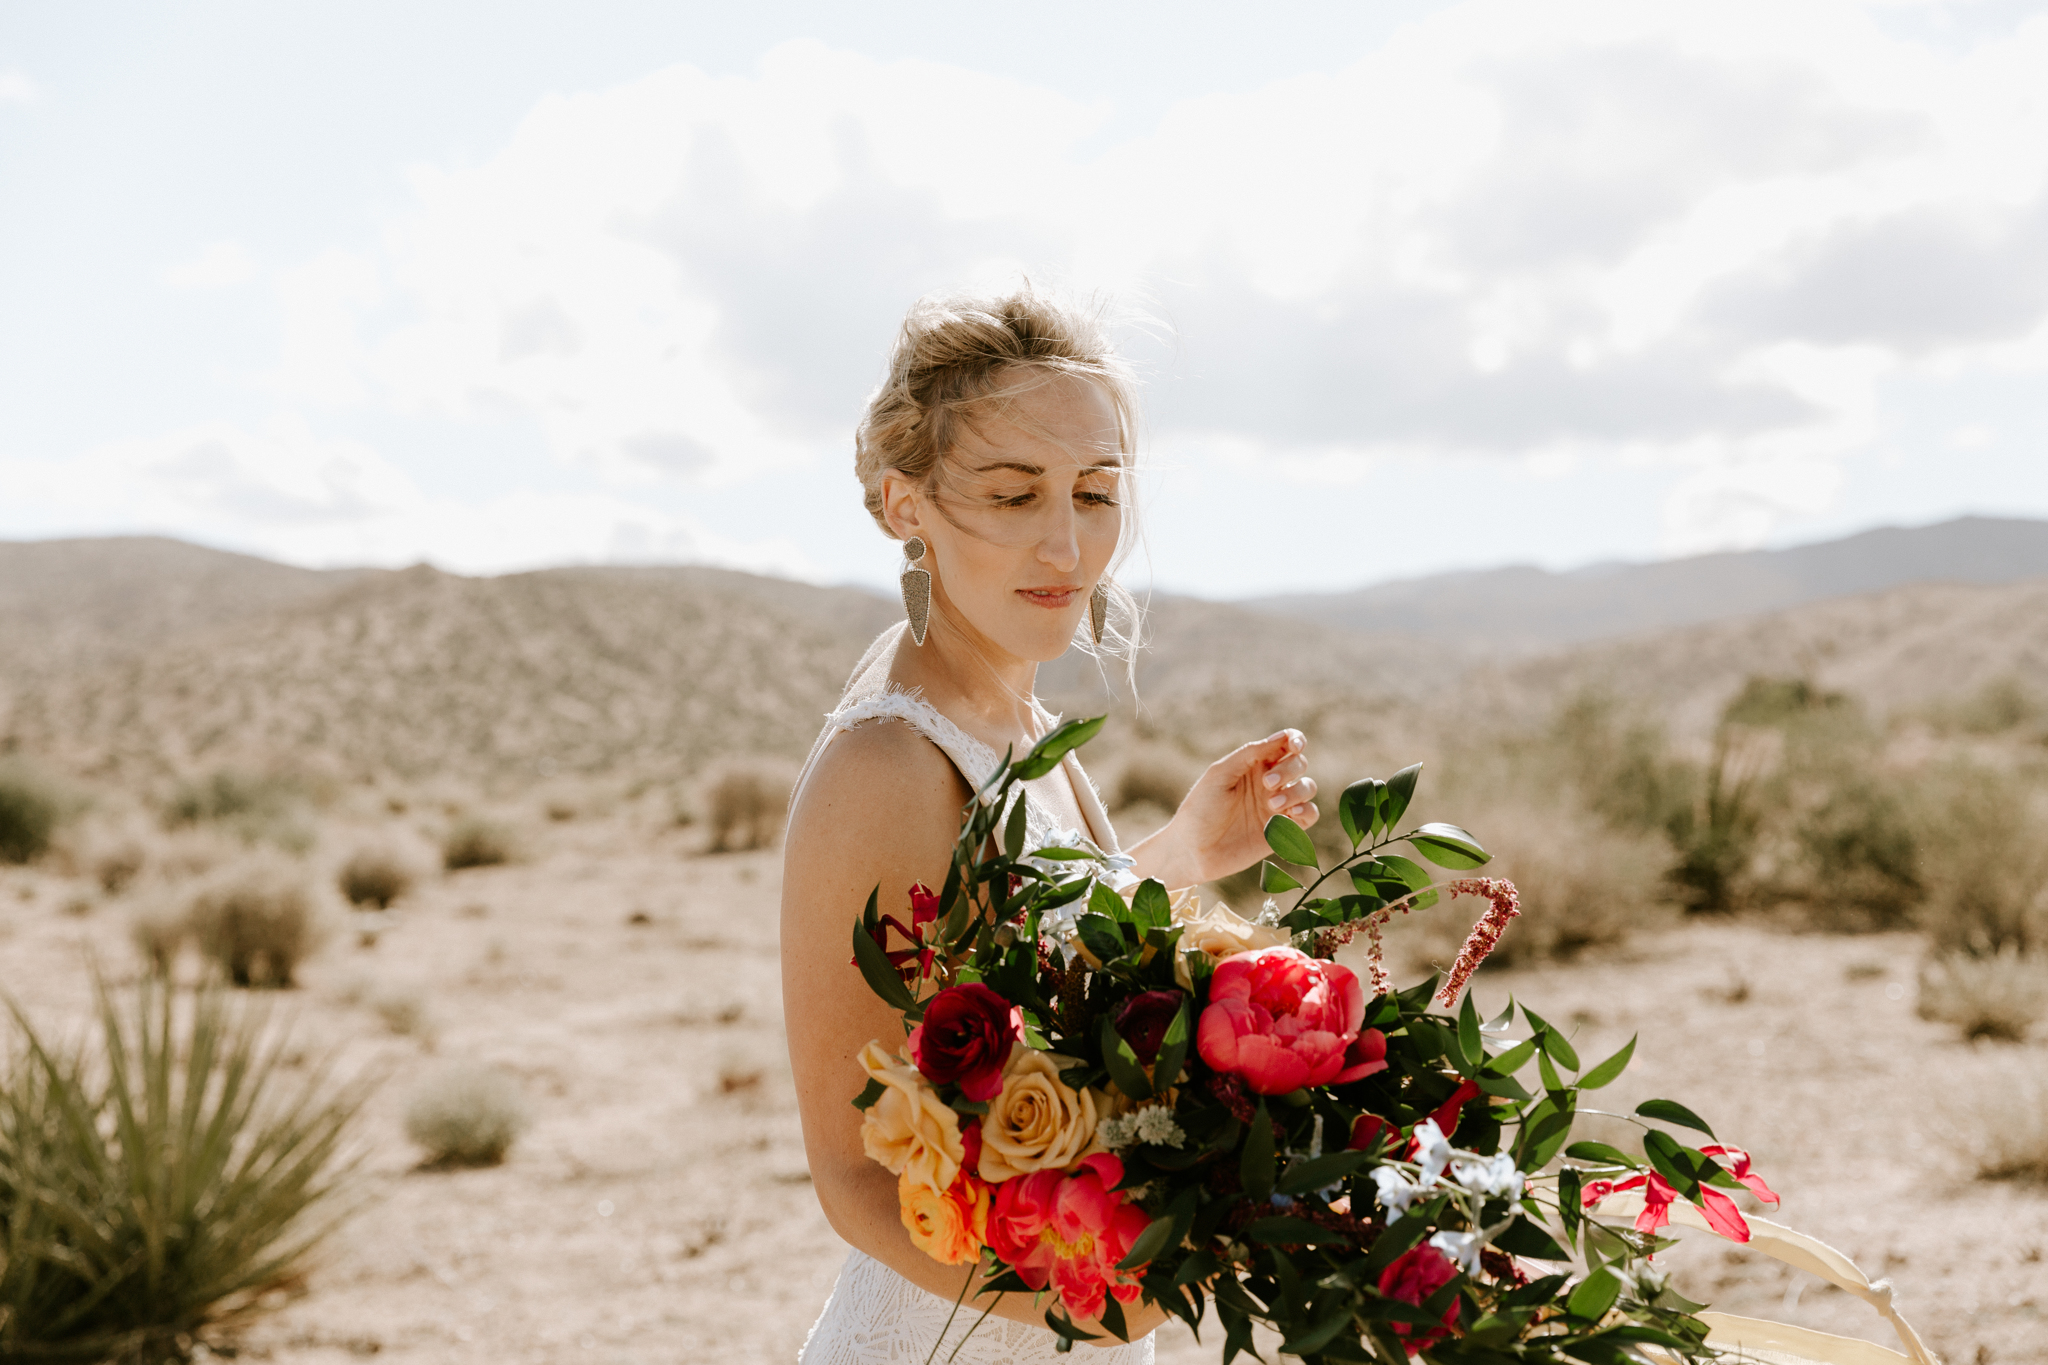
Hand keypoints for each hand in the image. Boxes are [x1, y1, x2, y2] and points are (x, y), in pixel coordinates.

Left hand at [1127, 730, 1316, 888]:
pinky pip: (1309, 815)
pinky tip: (1290, 814)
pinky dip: (1306, 811)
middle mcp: (1269, 783)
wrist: (1193, 850)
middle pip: (1299, 764)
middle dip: (1289, 769)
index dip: (1295, 740)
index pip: (1284, 744)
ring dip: (1296, 792)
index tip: (1294, 745)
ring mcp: (1277, 806)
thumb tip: (1282, 736)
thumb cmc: (1201, 809)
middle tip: (1267, 783)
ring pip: (1307, 788)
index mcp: (1253, 764)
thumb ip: (1250, 753)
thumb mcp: (1220, 774)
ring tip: (1271, 805)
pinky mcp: (1283, 830)